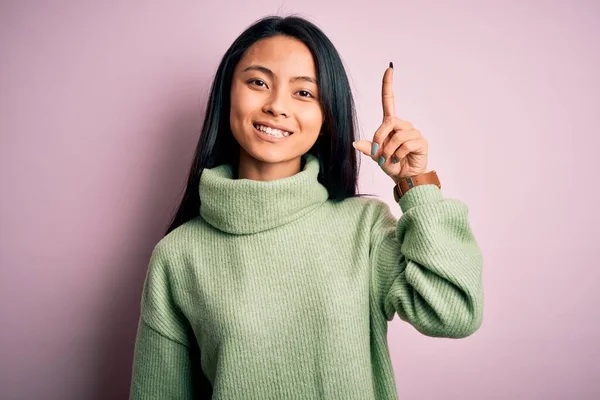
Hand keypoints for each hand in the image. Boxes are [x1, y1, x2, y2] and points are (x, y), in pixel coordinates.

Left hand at [353, 63, 428, 183]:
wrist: (405, 178)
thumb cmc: (391, 164)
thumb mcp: (376, 156)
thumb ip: (368, 148)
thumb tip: (355, 143)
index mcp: (391, 124)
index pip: (389, 101)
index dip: (388, 85)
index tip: (389, 69)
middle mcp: (403, 125)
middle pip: (388, 122)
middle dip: (379, 137)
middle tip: (378, 152)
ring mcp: (413, 132)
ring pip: (397, 136)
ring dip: (389, 150)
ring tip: (390, 158)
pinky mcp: (421, 141)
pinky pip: (405, 145)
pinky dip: (398, 155)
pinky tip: (400, 159)